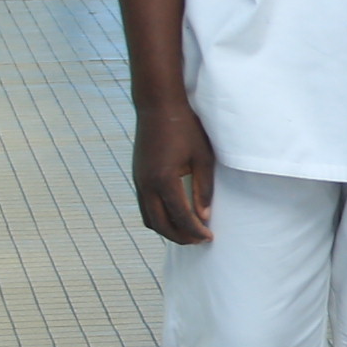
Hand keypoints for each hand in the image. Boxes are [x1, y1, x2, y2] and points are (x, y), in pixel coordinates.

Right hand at [133, 101, 218, 244]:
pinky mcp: (137, 177)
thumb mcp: (203, 158)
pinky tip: (173, 217)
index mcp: (164, 180)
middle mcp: (147, 184)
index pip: (181, 217)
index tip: (209, 238)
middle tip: (199, 241)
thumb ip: (203, 189)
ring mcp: (138, 181)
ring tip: (187, 232)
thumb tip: (204, 216)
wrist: (158, 106)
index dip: (196, 231)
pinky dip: (158, 218)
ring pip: (149, 219)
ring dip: (167, 230)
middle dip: (180, 237)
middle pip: (161, 225)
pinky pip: (145, 207)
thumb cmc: (185, 128)